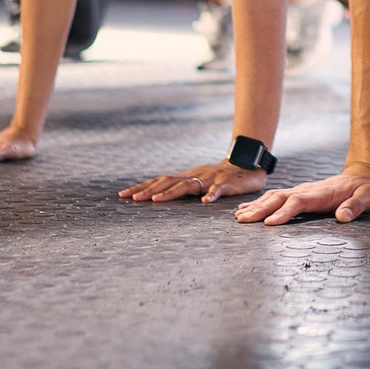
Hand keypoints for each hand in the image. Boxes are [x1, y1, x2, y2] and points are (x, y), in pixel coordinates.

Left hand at [120, 160, 265, 203]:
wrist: (246, 166)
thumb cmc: (220, 178)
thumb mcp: (197, 182)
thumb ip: (181, 188)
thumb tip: (158, 196)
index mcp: (185, 177)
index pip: (159, 181)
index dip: (141, 187)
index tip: (122, 195)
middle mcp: (193, 176)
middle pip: (167, 182)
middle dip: (148, 190)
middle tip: (132, 199)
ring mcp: (208, 180)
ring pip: (187, 186)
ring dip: (170, 193)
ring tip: (156, 200)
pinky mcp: (225, 184)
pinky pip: (217, 191)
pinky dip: (211, 196)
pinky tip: (204, 203)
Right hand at [232, 168, 369, 224]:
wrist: (367, 176)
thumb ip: (357, 206)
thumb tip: (342, 217)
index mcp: (323, 193)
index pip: (299, 201)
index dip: (284, 212)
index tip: (270, 223)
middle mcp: (309, 190)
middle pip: (280, 198)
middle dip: (261, 209)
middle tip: (242, 220)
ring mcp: (304, 191)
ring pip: (275, 196)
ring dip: (257, 206)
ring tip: (239, 216)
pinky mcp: (302, 195)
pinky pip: (278, 198)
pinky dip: (261, 203)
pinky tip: (249, 210)